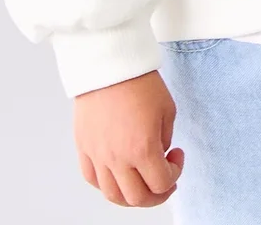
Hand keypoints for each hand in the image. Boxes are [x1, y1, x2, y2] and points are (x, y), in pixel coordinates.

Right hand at [73, 69, 184, 207]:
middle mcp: (118, 158)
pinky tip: (117, 174)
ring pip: (112, 195)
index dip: (175, 174)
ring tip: (140, 181)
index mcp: (143, 149)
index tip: (176, 157)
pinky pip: (92, 178)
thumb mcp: (167, 109)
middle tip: (163, 179)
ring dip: (130, 195)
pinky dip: (106, 184)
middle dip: (156, 194)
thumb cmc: (139, 81)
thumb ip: (164, 139)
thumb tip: (158, 154)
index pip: (161, 183)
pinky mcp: (84, 146)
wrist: (109, 63)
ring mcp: (98, 155)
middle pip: (137, 198)